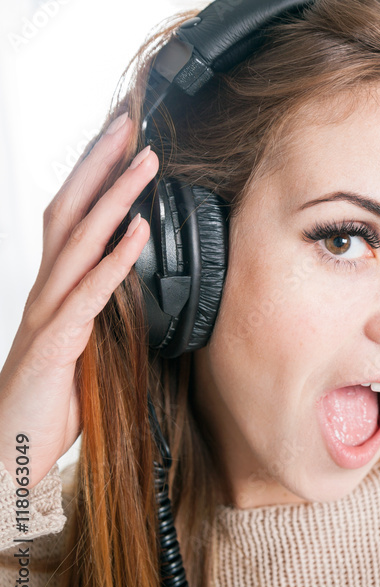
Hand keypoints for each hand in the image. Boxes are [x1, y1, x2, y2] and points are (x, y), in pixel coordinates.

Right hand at [0, 113, 156, 489]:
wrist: (9, 449)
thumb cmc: (50, 399)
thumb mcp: (84, 346)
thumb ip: (101, 313)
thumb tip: (133, 288)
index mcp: (55, 288)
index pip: (71, 218)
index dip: (93, 178)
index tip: (121, 142)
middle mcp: (46, 289)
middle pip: (69, 210)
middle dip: (99, 164)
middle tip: (129, 124)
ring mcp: (47, 311)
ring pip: (79, 238)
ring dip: (116, 196)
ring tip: (145, 163)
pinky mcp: (56, 339)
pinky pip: (90, 290)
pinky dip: (117, 258)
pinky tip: (140, 232)